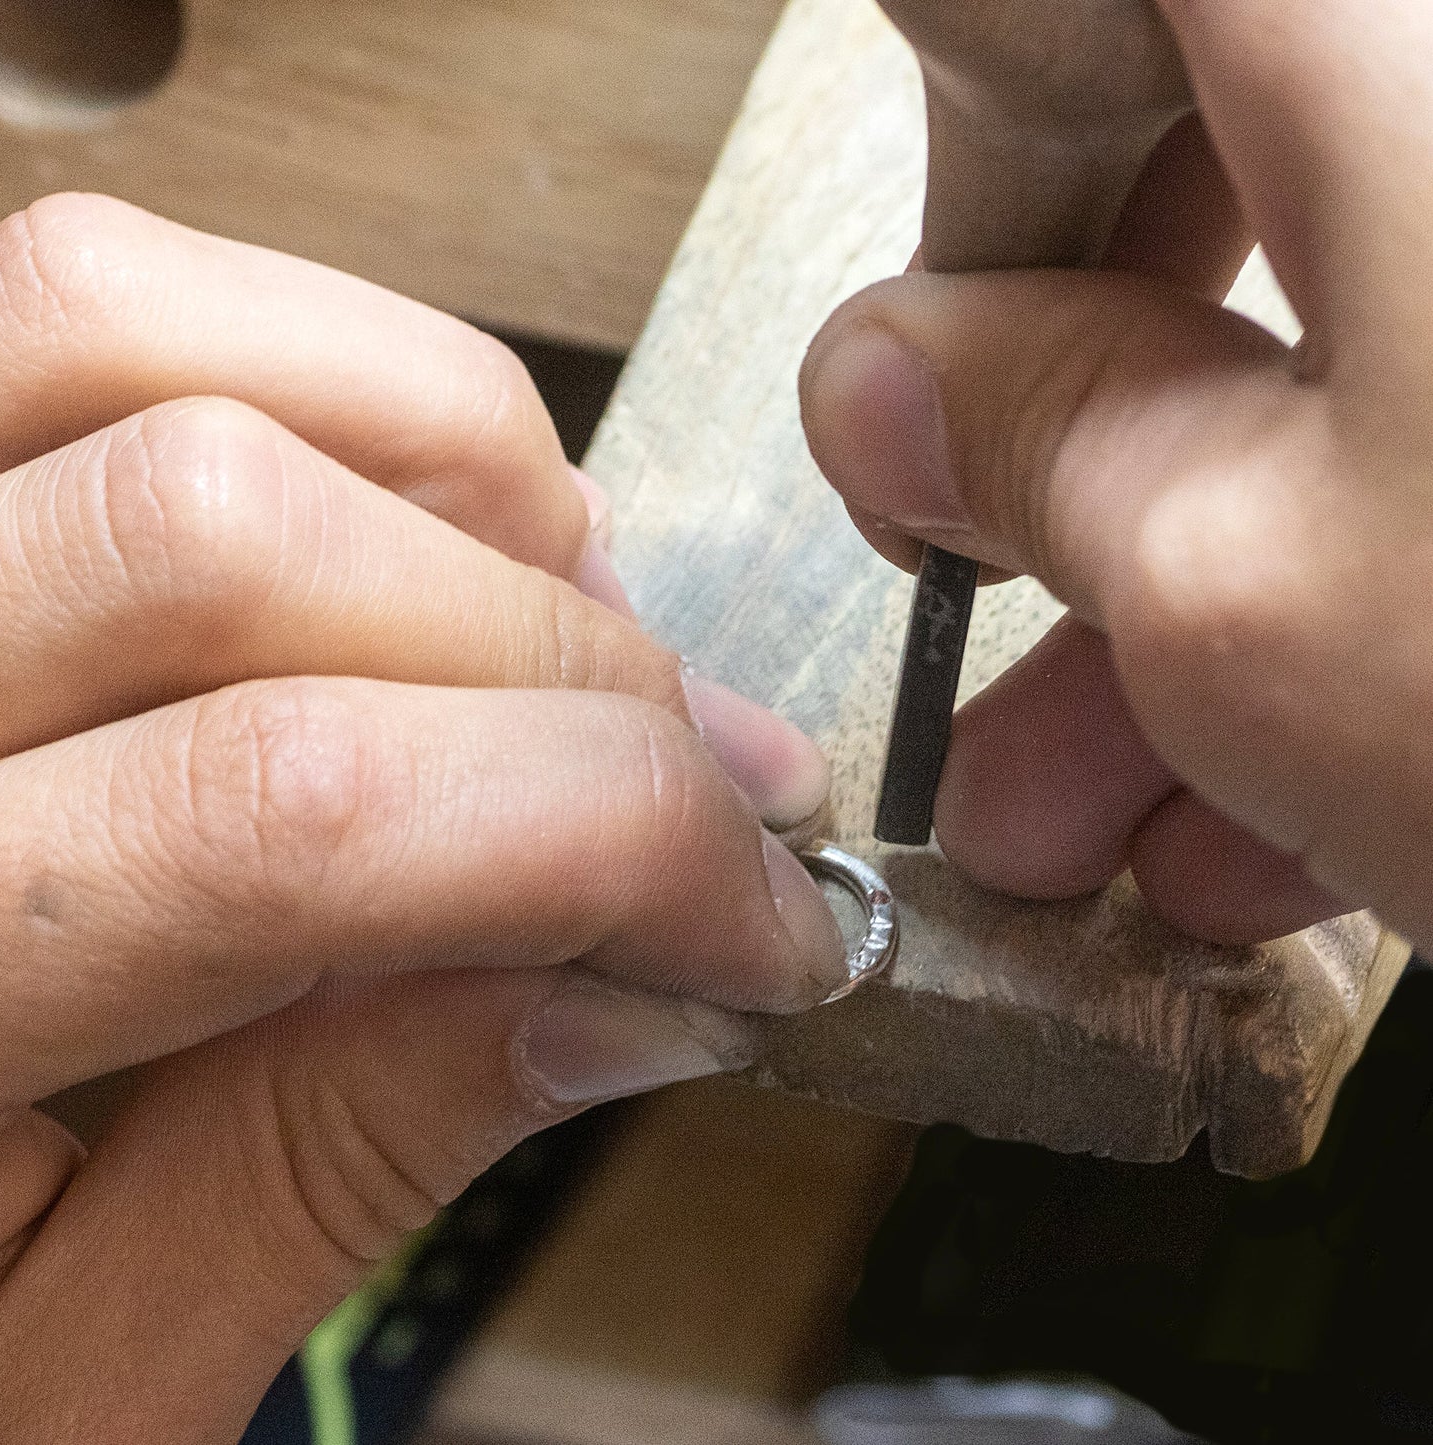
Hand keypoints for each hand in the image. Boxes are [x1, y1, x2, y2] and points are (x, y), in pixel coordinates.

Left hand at [0, 195, 840, 1441]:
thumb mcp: (82, 1362)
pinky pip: (91, 307)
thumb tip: (627, 985)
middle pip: (236, 531)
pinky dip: (324, 379)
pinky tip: (427, 531)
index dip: (608, 840)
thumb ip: (340, 1158)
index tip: (759, 918)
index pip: (287, 812)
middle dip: (567, 667)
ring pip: (126, 325)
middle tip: (701, 788)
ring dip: (449, 464)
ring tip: (569, 620)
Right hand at [801, 0, 1428, 947]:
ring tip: (1100, 805)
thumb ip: (1033, 432)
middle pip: (1188, 153)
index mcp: (1387, 37)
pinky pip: (1426, 436)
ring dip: (1175, 585)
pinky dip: (1331, 604)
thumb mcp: (1249, 576)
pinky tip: (1275, 799)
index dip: (969, 102)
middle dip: (1053, 420)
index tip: (926, 277)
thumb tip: (892, 373)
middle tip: (983, 573)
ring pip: (1315, 341)